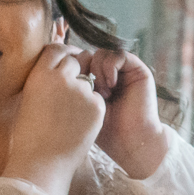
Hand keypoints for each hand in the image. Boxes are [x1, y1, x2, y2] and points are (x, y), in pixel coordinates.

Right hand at [4, 43, 104, 194]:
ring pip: (89, 81)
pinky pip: (97, 99)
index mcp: (40, 75)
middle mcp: (61, 77)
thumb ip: (43, 82)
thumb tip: (54, 70)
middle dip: (77, 68)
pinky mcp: (97, 106)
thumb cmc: (28, 137)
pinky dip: (93, 108)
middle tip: (74, 85)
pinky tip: (80, 124)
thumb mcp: (28, 100)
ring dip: (84, 91)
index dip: (64, 54)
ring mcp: (81, 91)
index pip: (56, 49)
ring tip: (71, 115)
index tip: (68, 60)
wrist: (42, 163)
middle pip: (76, 60)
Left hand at [80, 49, 168, 178]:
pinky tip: (110, 87)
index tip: (72, 88)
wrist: (130, 141)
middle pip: (88, 54)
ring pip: (101, 53)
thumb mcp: (81, 107)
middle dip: (84, 69)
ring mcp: (124, 71)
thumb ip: (71, 88)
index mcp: (95, 81)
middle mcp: (109, 74)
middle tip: (86, 90)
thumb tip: (55, 70)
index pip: (78, 62)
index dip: (72, 69)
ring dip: (97, 70)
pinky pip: (118, 55)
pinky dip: (110, 67)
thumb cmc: (104, 131)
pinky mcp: (138, 70)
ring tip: (100, 92)